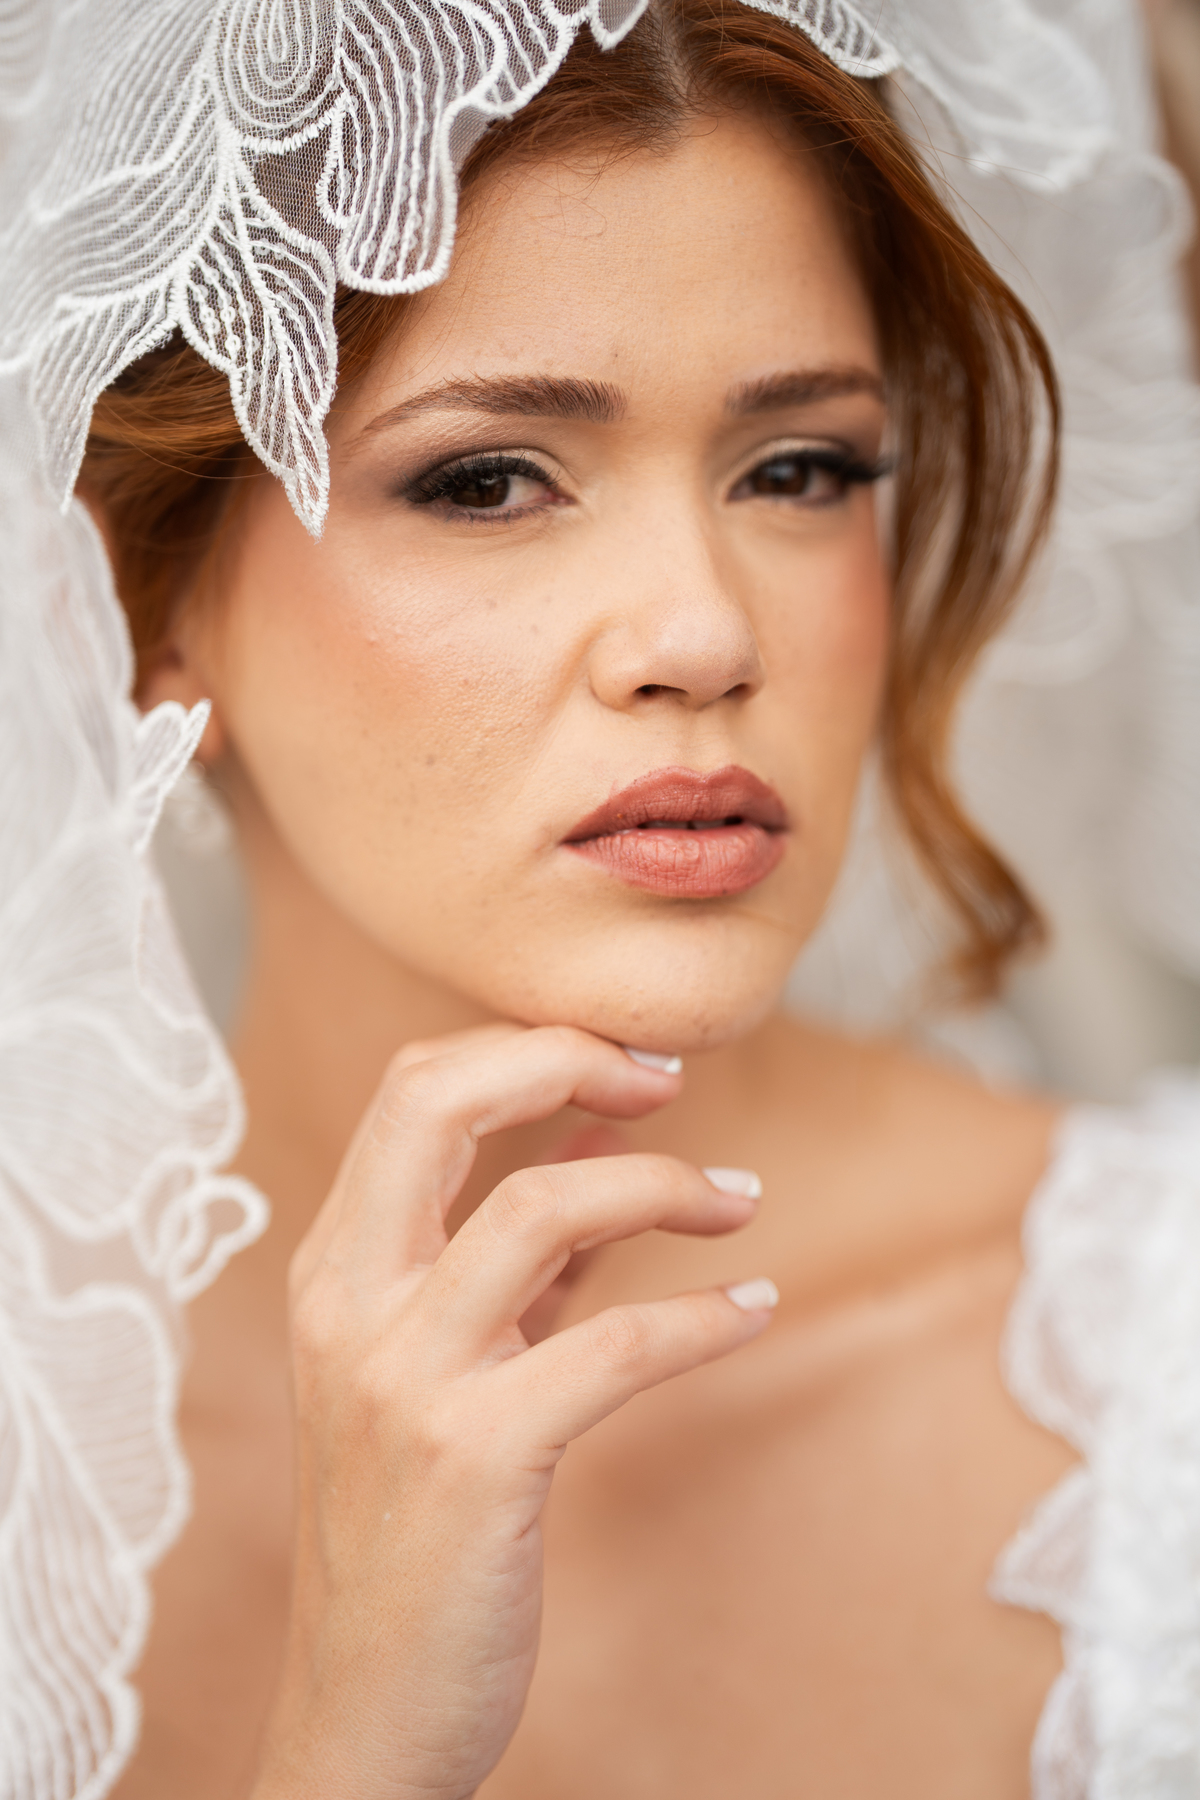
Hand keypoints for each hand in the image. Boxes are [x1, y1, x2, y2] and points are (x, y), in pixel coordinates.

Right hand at [253, 1024, 774, 1799]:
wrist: (363, 1708)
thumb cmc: (409, 1525)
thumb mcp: (436, 1365)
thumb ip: (505, 1255)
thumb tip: (595, 1142)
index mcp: (333, 1270)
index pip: (412, 1090)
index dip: (528, 1049)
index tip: (627, 1065)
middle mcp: (349, 1305)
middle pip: (436, 1102)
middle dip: (564, 1059)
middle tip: (669, 1078)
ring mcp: (404, 1380)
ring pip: (540, 1210)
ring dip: (664, 1185)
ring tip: (742, 1199)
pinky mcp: (476, 1459)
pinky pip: (616, 1346)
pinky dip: (704, 1314)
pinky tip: (754, 1306)